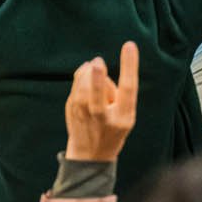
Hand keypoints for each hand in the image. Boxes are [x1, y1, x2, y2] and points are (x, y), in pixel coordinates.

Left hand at [64, 41, 139, 161]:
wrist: (90, 156)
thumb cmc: (113, 128)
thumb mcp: (124, 115)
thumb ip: (116, 92)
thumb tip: (94, 67)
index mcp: (123, 118)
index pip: (129, 88)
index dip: (129, 65)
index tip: (129, 45)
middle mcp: (103, 118)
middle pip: (97, 94)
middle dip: (97, 77)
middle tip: (98, 61)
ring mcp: (84, 116)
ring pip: (83, 87)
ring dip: (89, 72)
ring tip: (94, 67)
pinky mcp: (72, 111)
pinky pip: (76, 86)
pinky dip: (81, 76)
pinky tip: (85, 76)